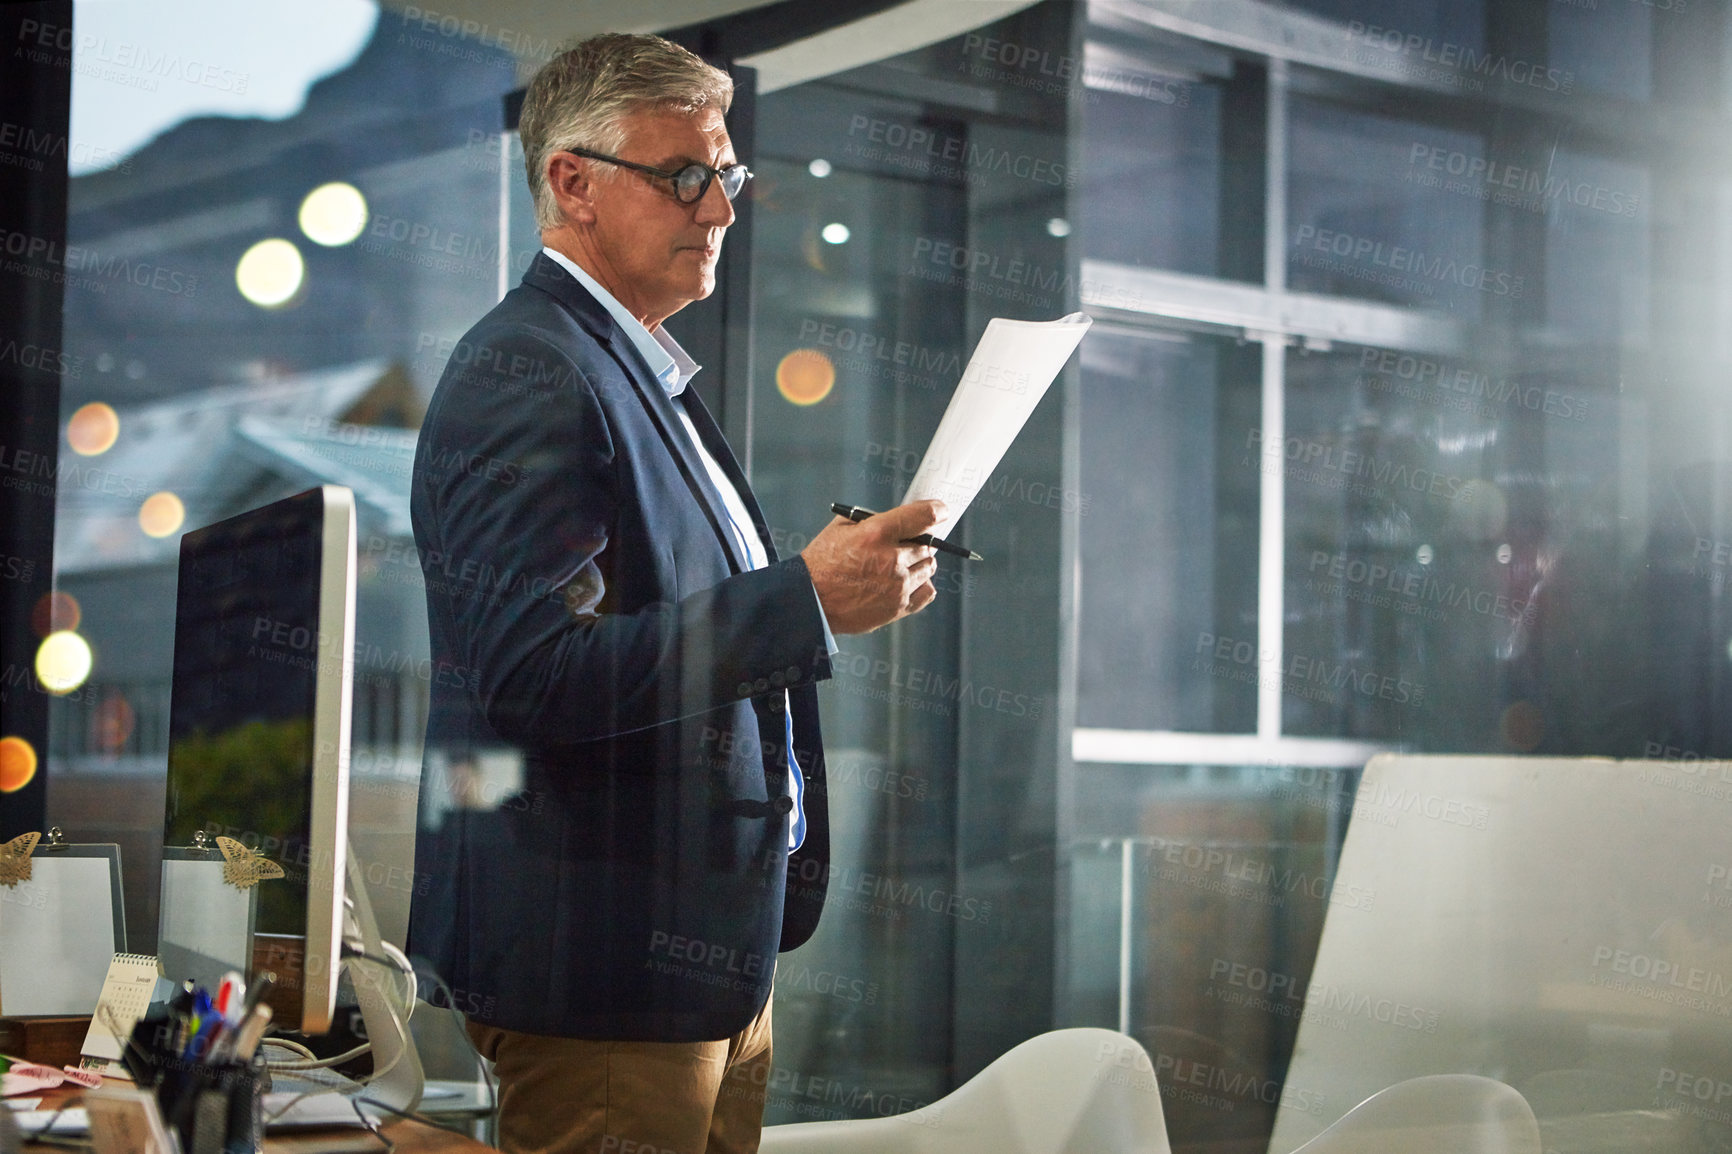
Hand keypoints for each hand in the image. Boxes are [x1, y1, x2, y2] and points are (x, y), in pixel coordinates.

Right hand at [802, 500, 944, 633]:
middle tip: (904, 544)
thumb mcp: (842, 528)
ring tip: (898, 565)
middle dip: (919, 541)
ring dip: (918, 563)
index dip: (936, 510)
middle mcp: (892, 559)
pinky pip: (927, 591)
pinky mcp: (898, 607)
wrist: (809, 601)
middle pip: (928, 544)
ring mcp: (898, 585)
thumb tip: (903, 518)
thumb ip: (874, 520)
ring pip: (929, 567)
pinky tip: (904, 582)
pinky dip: (920, 585)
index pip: (925, 516)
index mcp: (877, 534)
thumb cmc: (821, 563)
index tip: (939, 511)